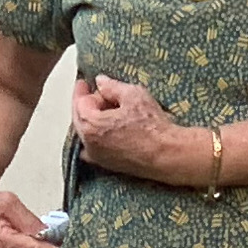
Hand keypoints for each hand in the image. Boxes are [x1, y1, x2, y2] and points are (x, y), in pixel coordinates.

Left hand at [72, 74, 199, 183]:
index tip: (84, 82)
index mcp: (91, 125)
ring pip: (87, 133)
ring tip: (109, 110)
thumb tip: (101, 82)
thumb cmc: (151, 126)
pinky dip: (97, 137)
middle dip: (89, 104)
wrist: (167, 154)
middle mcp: (89, 144)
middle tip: (101, 94)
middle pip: (81, 118)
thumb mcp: (132, 95)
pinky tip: (108, 131)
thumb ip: (112, 87)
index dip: (83, 90)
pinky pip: (94, 148)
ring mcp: (98, 157)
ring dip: (94, 120)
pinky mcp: (109, 165)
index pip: (80, 103)